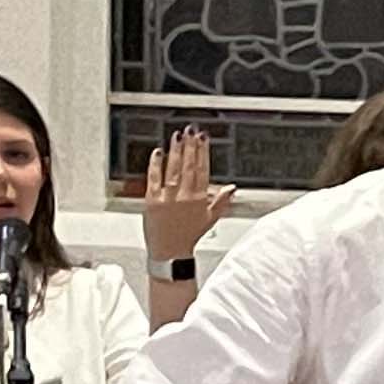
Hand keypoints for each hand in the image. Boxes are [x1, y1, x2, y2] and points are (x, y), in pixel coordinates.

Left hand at [138, 126, 236, 260]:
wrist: (169, 253)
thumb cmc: (188, 237)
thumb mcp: (210, 219)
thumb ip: (221, 201)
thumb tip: (232, 188)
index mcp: (199, 199)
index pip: (202, 170)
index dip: (203, 152)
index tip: (203, 138)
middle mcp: (184, 196)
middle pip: (188, 166)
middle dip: (190, 146)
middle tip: (191, 131)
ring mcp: (167, 198)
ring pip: (173, 169)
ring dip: (176, 151)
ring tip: (177, 136)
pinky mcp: (152, 200)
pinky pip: (154, 178)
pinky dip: (155, 164)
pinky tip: (158, 152)